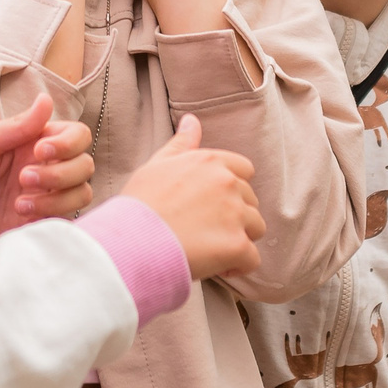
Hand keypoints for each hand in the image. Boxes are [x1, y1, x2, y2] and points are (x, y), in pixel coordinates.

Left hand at [0, 94, 93, 236]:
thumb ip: (19, 126)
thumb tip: (46, 100)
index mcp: (43, 141)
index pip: (79, 135)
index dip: (68, 143)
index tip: (40, 151)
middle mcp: (54, 166)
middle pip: (86, 165)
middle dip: (59, 174)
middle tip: (23, 178)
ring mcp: (53, 194)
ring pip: (83, 193)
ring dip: (56, 198)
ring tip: (20, 203)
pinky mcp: (49, 219)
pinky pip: (69, 218)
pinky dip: (50, 215)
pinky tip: (23, 214)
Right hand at [120, 114, 262, 282]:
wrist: (131, 242)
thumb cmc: (140, 205)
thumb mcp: (157, 165)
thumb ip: (181, 143)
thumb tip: (192, 120)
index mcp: (211, 162)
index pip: (244, 170)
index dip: (230, 189)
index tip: (211, 204)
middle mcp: (228, 183)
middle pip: (251, 200)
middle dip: (235, 216)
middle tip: (204, 230)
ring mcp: (235, 214)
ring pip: (255, 228)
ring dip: (239, 239)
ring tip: (211, 249)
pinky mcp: (236, 245)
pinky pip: (252, 258)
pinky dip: (238, 265)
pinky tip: (217, 267)